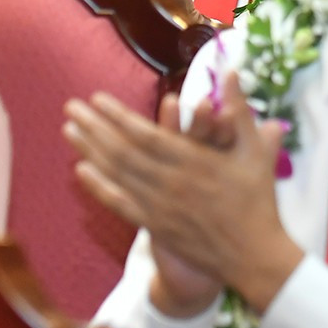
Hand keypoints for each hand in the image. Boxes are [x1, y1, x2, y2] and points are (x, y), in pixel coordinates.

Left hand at [64, 72, 302, 315]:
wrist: (252, 255)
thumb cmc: (258, 200)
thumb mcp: (256, 150)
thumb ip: (240, 111)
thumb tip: (229, 72)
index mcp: (195, 162)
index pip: (147, 135)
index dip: (119, 116)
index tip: (98, 98)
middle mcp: (171, 183)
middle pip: (122, 152)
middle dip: (94, 127)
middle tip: (70, 107)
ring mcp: (159, 206)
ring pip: (117, 175)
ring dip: (90, 150)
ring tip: (69, 130)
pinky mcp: (155, 225)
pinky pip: (120, 203)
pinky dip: (99, 187)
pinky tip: (82, 170)